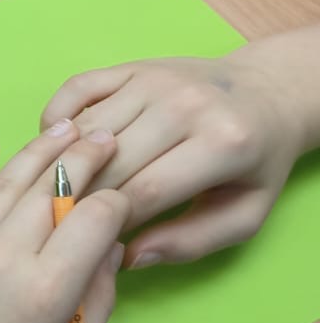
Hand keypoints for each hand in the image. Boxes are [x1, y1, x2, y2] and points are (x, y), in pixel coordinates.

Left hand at [0, 121, 128, 322]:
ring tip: (65, 128)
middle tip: (106, 137)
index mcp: (45, 291)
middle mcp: (0, 259)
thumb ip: (93, 304)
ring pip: (4, 185)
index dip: (117, 201)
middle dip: (85, 160)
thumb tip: (109, 251)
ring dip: (38, 153)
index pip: (94, 220)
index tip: (126, 195)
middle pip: (51, 191)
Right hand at [41, 47, 308, 267]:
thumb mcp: (245, 213)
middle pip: (108, 161)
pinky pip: (75, 89)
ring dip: (62, 163)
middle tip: (68, 224)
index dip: (111, 224)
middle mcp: (184, 103)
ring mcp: (152, 79)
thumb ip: (192, 242)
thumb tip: (129, 256)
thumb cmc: (255, 162)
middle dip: (82, 199)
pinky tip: (58, 148)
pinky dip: (54, 119)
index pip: (144, 192)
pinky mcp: (129, 65)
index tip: (94, 245)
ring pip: (86, 128)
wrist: (267, 93)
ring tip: (56, 192)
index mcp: (222, 143)